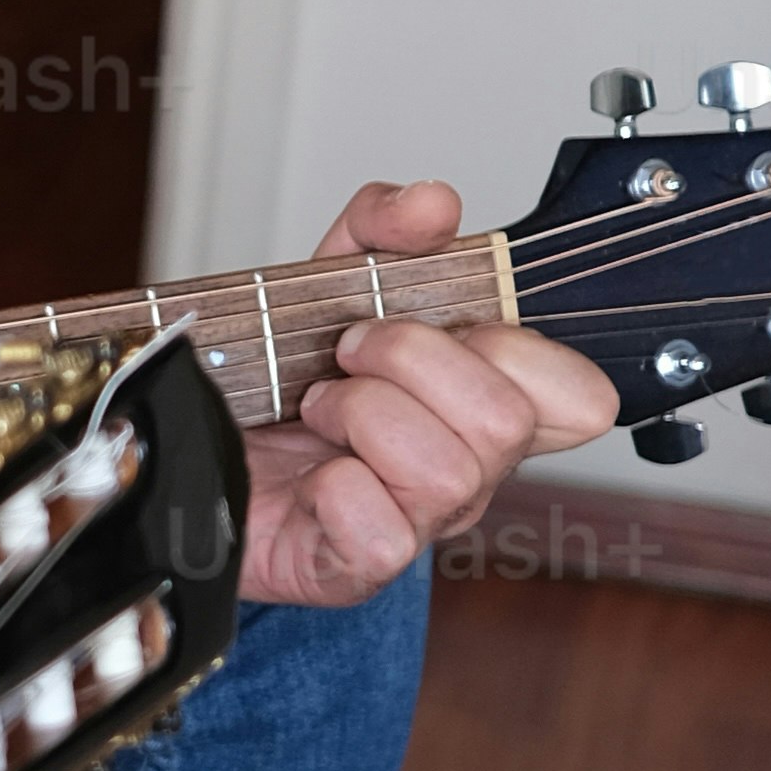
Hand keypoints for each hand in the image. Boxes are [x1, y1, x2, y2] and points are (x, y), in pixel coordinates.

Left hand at [239, 180, 617, 602]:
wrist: (187, 449)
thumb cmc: (275, 382)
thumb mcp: (327, 281)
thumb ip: (381, 228)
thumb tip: (432, 203)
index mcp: (481, 404)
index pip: (582, 397)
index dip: (518, 349)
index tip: (440, 322)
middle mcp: (467, 471)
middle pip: (508, 422)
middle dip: (410, 360)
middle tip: (348, 357)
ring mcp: (417, 525)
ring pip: (449, 472)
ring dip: (362, 415)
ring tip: (316, 408)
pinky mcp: (357, 567)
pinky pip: (381, 531)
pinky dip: (333, 487)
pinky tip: (307, 476)